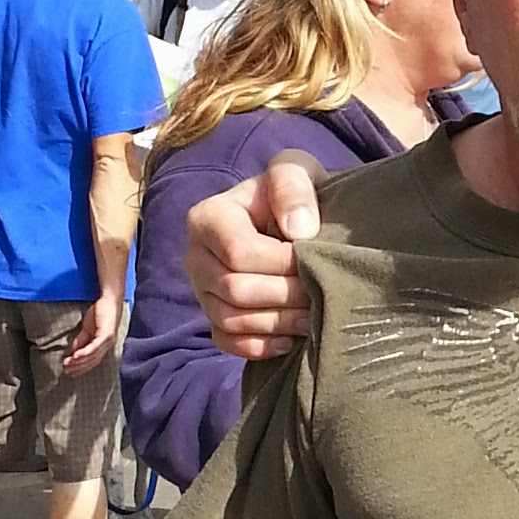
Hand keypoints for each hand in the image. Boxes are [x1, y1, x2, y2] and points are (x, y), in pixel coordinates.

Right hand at [61, 290, 120, 374]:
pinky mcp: (106, 335)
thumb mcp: (87, 329)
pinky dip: (85, 352)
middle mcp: (107, 346)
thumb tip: (73, 352)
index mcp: (103, 345)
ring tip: (68, 364)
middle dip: (78, 367)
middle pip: (92, 361)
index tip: (70, 372)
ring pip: (93, 356)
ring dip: (79, 361)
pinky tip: (75, 356)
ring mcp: (108, 341)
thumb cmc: (100, 313)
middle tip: (66, 370)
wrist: (109, 300)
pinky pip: (94, 347)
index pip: (92, 361)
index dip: (81, 368)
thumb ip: (81, 340)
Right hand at [186, 154, 326, 357]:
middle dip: (285, 296)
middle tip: (322, 293)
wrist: (294, 221)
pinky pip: (227, 342)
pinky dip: (260, 347)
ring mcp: (201, 290)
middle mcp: (195, 255)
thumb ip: (293, 185)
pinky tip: (290, 339)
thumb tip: (298, 230)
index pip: (240, 253)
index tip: (317, 258)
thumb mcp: (297, 171)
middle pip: (235, 290)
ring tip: (314, 316)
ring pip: (231, 320)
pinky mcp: (212, 317)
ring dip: (279, 323)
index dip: (282, 263)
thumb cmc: (294, 194)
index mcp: (208, 216)